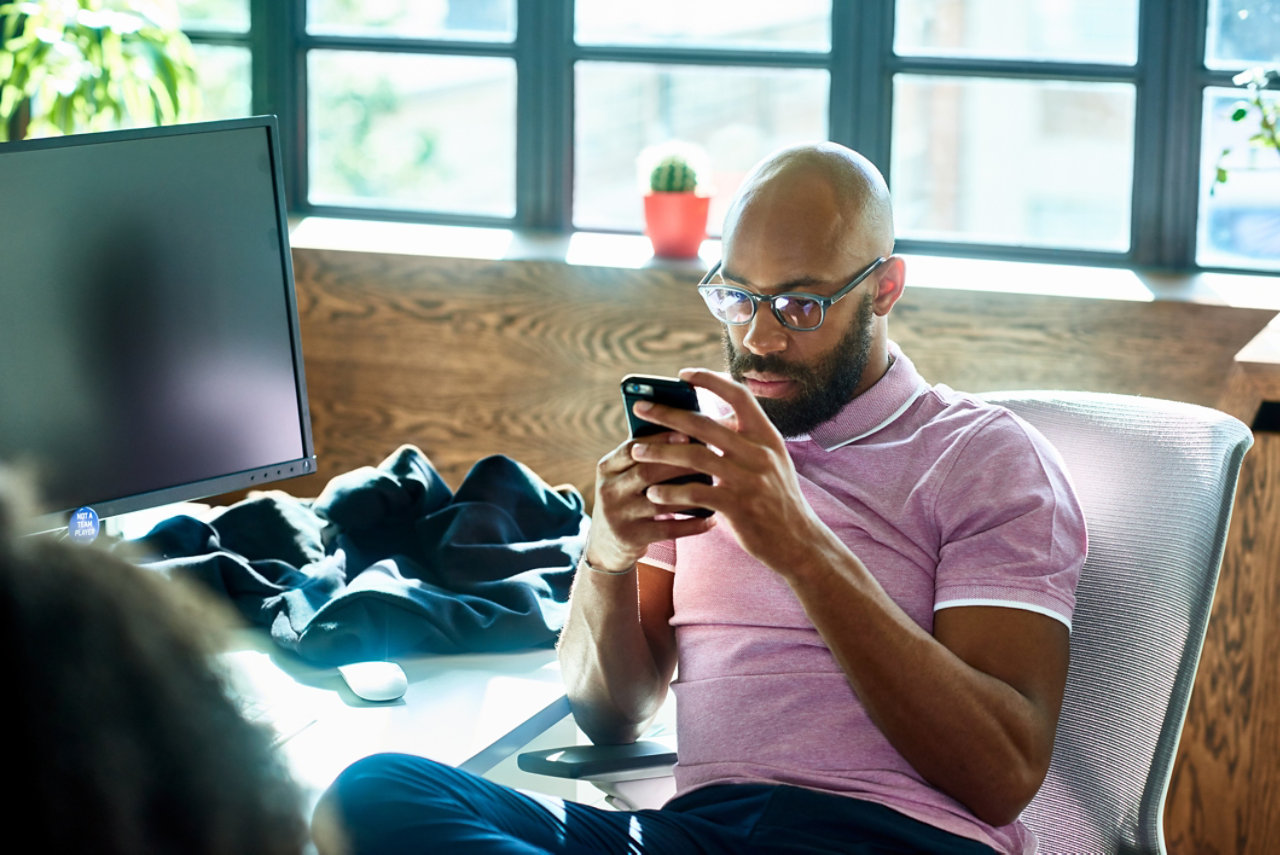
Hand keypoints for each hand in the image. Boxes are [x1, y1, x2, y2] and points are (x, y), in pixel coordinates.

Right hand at [584, 432, 716, 571]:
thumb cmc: (627, 498)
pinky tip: (712, 519)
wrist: (606, 545)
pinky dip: (692, 524)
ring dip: (690, 493)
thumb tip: (685, 430)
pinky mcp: (631, 538)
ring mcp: (618, 516)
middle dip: (679, 463)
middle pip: (646, 472)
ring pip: (659, 501)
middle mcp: (608, 490)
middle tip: (708, 457)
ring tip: (715, 486)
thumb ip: (644, 457)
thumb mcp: (623, 476)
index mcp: (606, 468)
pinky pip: (668, 530)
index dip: (659, 441)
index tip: (687, 434)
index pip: (632, 448)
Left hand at [630, 368, 830, 572]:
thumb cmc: (776, 498)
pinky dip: (670, 492)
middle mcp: (760, 452)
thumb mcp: (770, 461)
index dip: (711, 380)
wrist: (799, 541)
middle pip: (705, 423)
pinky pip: (696, 493)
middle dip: (667, 413)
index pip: (739, 395)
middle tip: (640, 407)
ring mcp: (749, 479)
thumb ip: (743, 440)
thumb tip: (700, 420)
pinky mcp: (738, 506)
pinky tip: (654, 494)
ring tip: (636, 451)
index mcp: (767, 436)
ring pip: (694, 456)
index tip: (683, 374)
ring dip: (660, 452)